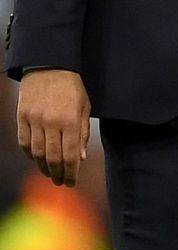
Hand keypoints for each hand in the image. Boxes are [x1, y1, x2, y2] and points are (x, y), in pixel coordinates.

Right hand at [16, 69, 90, 186]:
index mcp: (70, 120)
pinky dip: (29, 155)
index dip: (71, 173)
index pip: (70, 155)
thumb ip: (82, 133)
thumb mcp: (84, 107)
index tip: (71, 182)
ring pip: (36, 153)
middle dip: (57, 174)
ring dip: (43, 167)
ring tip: (50, 173)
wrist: (50, 66)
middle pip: (52, 158)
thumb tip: (80, 159)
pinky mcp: (22, 117)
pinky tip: (36, 159)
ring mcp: (34, 120)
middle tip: (60, 181)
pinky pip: (24, 142)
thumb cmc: (72, 88)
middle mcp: (51, 122)